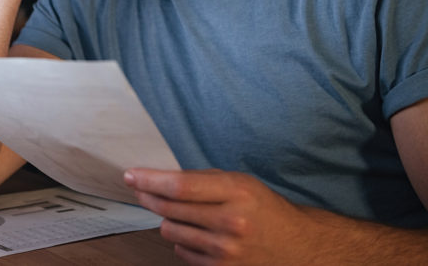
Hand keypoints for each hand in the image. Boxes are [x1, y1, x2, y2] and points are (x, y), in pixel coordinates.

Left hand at [125, 168, 309, 264]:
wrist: (296, 247)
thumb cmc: (263, 209)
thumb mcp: (239, 183)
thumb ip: (202, 180)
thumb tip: (156, 179)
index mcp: (237, 192)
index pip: (181, 186)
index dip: (150, 180)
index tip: (131, 176)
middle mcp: (231, 222)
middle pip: (170, 209)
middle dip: (149, 197)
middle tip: (140, 190)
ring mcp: (226, 251)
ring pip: (170, 231)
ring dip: (168, 221)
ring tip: (183, 215)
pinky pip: (181, 252)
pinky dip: (182, 241)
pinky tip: (198, 235)